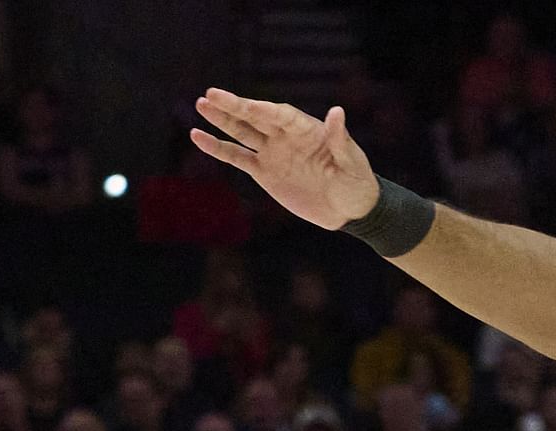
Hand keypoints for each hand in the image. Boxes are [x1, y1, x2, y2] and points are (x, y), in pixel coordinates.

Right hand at [191, 93, 383, 232]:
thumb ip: (340, 139)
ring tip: (201, 105)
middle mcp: (285, 137)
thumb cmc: (357, 182)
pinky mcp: (264, 172)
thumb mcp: (352, 162)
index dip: (263, 110)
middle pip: (256, 118)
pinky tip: (198, 136)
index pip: (280, 115)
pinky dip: (218, 148)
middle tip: (210, 94)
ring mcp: (273, 153)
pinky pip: (237, 158)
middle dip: (234, 107)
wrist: (351, 210)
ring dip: (222, 120)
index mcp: (306, 129)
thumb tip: (337, 112)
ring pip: (242, 132)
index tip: (246, 106)